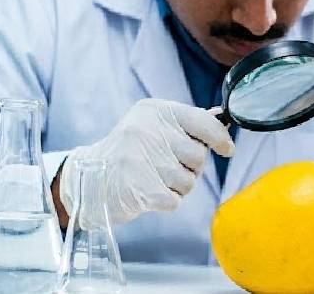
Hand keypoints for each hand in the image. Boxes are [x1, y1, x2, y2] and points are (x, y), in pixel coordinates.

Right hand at [59, 99, 233, 224]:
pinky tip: (148, 193)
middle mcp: (146, 130)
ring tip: (153, 180)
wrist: (86, 180)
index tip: (227, 149)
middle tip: (166, 168)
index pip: (204, 122)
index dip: (220, 139)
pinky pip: (175, 200)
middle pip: (199, 156)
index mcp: (155, 111)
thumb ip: (188, 124)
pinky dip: (166, 201)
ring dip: (177, 187)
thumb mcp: (154, 127)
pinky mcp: (138, 188)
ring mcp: (140, 159)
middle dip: (190, 168)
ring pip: (189, 181)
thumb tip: (222, 118)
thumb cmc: (131, 153)